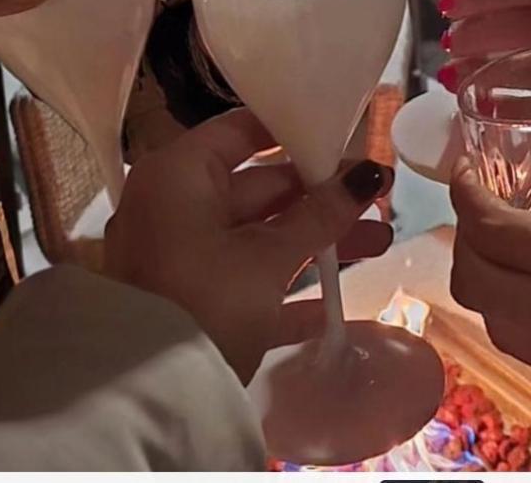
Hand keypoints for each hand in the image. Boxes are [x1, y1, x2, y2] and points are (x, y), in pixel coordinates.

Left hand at [104, 108, 394, 382]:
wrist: (151, 400)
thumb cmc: (206, 299)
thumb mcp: (267, 256)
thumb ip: (320, 214)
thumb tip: (369, 174)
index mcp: (179, 174)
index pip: (242, 131)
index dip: (296, 131)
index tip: (346, 134)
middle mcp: (174, 206)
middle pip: (258, 187)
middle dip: (321, 197)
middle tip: (378, 196)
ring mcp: (180, 257)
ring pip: (259, 236)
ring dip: (316, 240)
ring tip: (379, 240)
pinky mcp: (192, 303)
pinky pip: (247, 280)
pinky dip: (287, 285)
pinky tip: (335, 299)